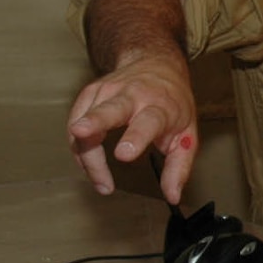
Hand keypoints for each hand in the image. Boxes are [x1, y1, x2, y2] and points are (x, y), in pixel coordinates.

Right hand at [65, 51, 198, 203]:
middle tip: (81, 132)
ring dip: (86, 155)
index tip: (124, 154)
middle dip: (94, 120)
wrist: (157, 65)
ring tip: (102, 181)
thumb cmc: (172, 104)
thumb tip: (172, 197)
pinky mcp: (90, 93)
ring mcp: (107, 91)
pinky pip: (75, 124)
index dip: (135, 137)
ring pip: (84, 122)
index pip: (146, 122)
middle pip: (109, 109)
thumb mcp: (187, 135)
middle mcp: (131, 95)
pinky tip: (89, 165)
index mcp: (158, 106)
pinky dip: (79, 148)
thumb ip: (179, 168)